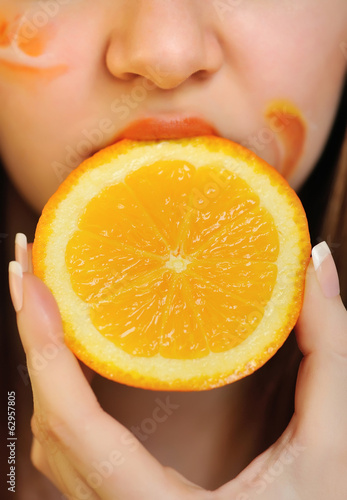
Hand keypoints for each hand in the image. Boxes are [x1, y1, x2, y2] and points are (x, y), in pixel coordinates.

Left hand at [9, 235, 346, 499]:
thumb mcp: (328, 447)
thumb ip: (325, 353)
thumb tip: (315, 263)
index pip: (72, 424)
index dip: (43, 346)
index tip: (31, 280)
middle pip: (48, 423)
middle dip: (31, 339)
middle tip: (29, 268)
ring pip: (52, 438)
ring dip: (42, 363)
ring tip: (46, 298)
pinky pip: (71, 446)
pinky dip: (62, 390)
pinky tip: (73, 350)